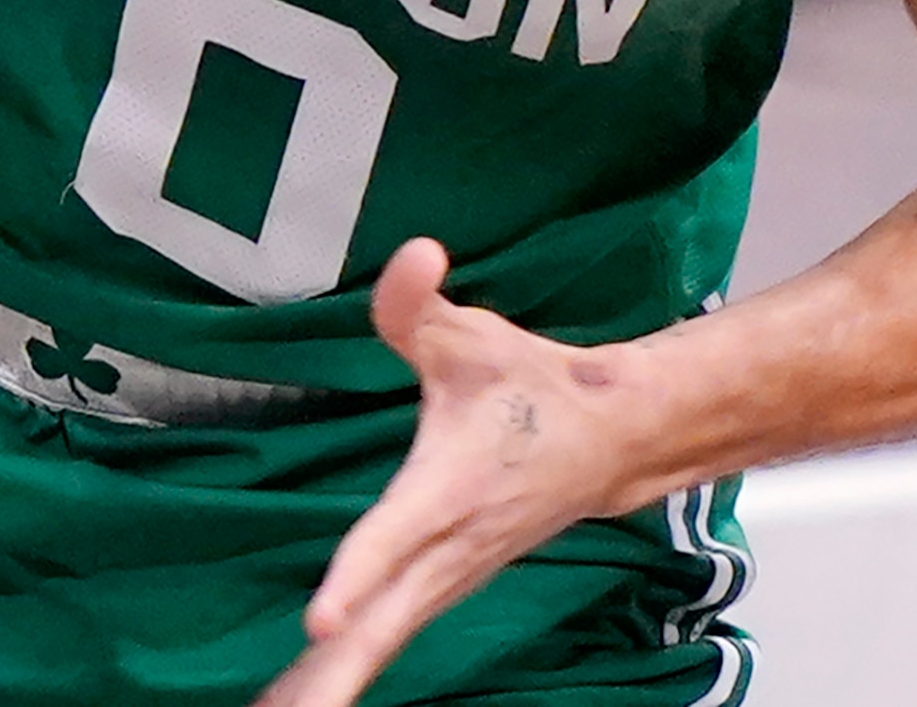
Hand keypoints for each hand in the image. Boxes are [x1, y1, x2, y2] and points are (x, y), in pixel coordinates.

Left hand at [254, 241, 657, 706]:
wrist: (610, 439)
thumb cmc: (532, 388)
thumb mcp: (471, 335)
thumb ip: (417, 303)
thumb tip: (414, 253)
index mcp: (447, 489)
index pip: (395, 537)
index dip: (358, 576)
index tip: (321, 622)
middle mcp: (449, 547)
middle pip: (386, 623)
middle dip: (337, 674)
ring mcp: (450, 578)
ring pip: (388, 642)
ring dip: (336, 686)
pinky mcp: (445, 588)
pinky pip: (391, 639)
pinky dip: (351, 674)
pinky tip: (306, 699)